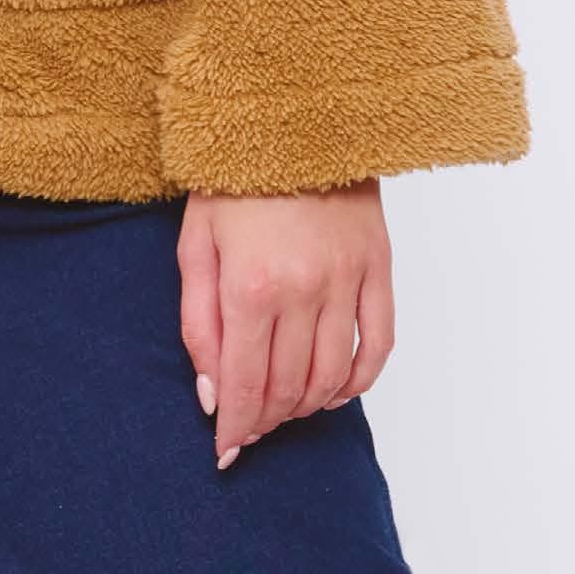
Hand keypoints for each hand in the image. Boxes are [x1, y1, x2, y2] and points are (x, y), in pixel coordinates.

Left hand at [177, 181, 394, 468]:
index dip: (235, 427)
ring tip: (284, 410)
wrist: (290, 121)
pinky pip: (379, 344)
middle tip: (251, 427)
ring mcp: (348, 281)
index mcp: (251, 286)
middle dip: (266, 419)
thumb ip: (199, 324)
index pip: (246, 384)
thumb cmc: (232, 181)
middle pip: (288, 387)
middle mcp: (305, 290)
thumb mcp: (195, 247)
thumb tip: (212, 393)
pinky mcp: (379, 269)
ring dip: (307, 405)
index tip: (225, 452)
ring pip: (333, 375)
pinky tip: (335, 391)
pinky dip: (358, 380)